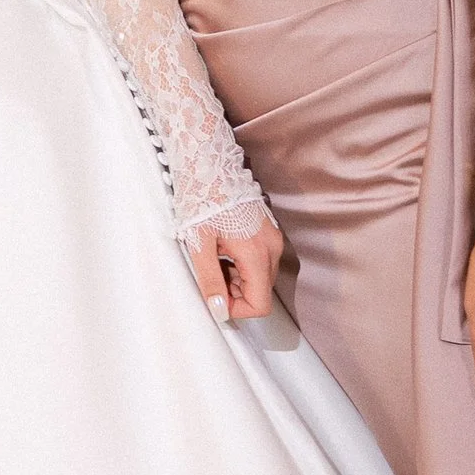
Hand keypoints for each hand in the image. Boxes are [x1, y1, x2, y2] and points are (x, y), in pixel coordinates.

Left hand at [184, 206, 280, 324]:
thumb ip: (210, 280)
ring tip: (214, 257)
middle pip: (261, 292)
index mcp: (257, 253)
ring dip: (238, 279)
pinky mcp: (269, 233)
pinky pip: (261, 261)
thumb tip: (218, 309)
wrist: (211, 165)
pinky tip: (223, 249)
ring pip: (261, 278)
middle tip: (210, 273)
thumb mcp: (200, 243)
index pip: (260, 304)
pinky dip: (242, 266)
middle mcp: (272, 248)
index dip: (237, 309)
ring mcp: (274, 239)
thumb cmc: (203, 199)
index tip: (216, 300)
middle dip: (235, 293)